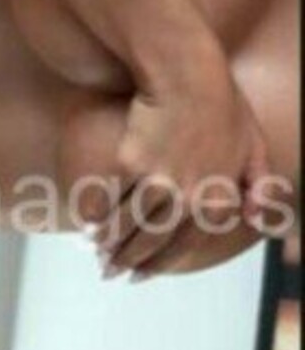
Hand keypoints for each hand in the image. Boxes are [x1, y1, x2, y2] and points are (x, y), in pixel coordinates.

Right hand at [94, 57, 274, 277]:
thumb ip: (260, 184)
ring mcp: (159, 183)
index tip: (141, 273)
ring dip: (111, 242)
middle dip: (129, 260)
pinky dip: (98, 214)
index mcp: (218, 201)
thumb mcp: (255, 145)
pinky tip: (89, 221)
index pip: (185, 244)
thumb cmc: (223, 104)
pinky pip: (112, 197)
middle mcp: (189, 200)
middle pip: (152, 240)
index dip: (159, 263)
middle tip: (111, 271)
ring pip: (130, 224)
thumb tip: (257, 216)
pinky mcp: (131, 164)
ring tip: (97, 250)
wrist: (188, 75)